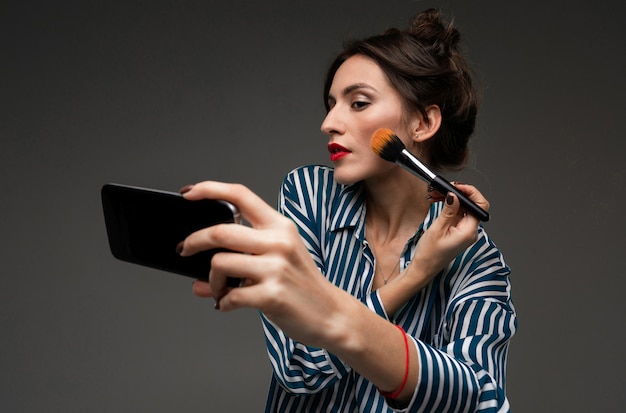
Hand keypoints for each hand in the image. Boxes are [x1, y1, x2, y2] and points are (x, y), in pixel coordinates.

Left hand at [178, 181, 347, 347]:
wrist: (331, 314)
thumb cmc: (302, 284)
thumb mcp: (278, 259)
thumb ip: (240, 259)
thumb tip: (197, 279)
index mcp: (280, 226)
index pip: (241, 195)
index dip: (210, 189)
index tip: (189, 194)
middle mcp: (278, 242)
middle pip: (220, 231)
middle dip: (194, 241)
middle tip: (185, 250)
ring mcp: (276, 268)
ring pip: (219, 264)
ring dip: (211, 280)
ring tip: (219, 289)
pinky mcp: (272, 294)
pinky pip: (230, 296)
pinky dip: (222, 303)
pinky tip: (229, 304)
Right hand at [411, 183, 488, 277]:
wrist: (423, 268)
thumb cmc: (429, 254)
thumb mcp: (437, 229)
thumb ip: (449, 211)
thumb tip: (454, 195)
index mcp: (469, 231)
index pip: (480, 206)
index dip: (470, 193)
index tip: (457, 187)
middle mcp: (470, 231)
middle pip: (472, 205)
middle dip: (457, 193)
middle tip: (441, 189)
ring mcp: (464, 231)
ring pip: (463, 208)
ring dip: (451, 199)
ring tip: (434, 194)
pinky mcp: (457, 231)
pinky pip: (457, 214)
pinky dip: (448, 206)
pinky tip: (437, 201)